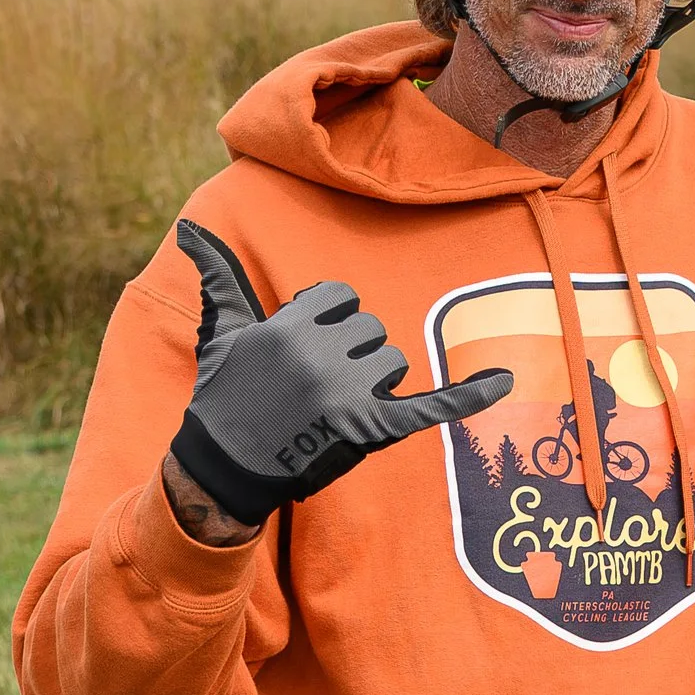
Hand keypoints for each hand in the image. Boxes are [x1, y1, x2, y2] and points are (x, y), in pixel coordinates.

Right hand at [168, 221, 512, 524]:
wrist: (223, 470)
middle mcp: (319, 356)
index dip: (329, 320)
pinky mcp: (370, 431)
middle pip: (369, 330)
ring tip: (331, 407)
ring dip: (371, 381)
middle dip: (350, 352)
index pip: (340, 297)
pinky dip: (469, 394)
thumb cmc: (224, 396)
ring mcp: (346, 395)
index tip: (306, 348)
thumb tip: (189, 224)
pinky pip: (431, 405)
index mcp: (288, 326)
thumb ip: (218, 274)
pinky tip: (505, 380)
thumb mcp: (222, 332)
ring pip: (391, 361)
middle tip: (314, 388)